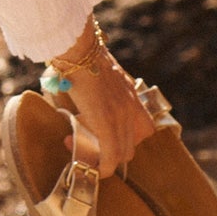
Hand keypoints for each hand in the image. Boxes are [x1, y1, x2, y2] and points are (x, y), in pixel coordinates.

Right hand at [47, 15, 155, 179]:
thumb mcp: (97, 71)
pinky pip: (110, 156)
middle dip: (110, 151)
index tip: (107, 138)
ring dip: (101, 159)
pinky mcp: (107, 123)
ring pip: (122, 154)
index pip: (144, 127)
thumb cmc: (79, 53)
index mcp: (130, 94)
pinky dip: (101, 167)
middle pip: (132, 145)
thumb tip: (72, 83)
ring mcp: (121, 116)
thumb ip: (97, 84)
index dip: (127, 139)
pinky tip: (86, 166)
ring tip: (78, 149)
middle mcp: (131, 107)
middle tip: (87, 144)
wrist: (78, 48)